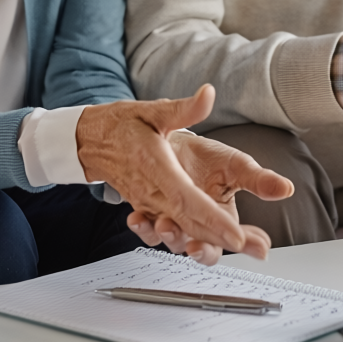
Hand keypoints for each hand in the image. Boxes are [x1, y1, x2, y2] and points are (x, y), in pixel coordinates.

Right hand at [76, 84, 293, 263]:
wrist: (91, 140)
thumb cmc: (122, 124)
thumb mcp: (153, 110)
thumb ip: (183, 108)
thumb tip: (208, 94)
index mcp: (155, 166)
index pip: (186, 199)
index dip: (212, 219)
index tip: (236, 233)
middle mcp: (151, 191)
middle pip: (188, 222)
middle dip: (219, 237)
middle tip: (251, 247)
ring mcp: (148, 203)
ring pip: (181, 228)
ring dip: (208, 241)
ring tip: (238, 246)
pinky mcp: (148, 207)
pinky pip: (171, 226)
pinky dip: (192, 236)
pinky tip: (210, 244)